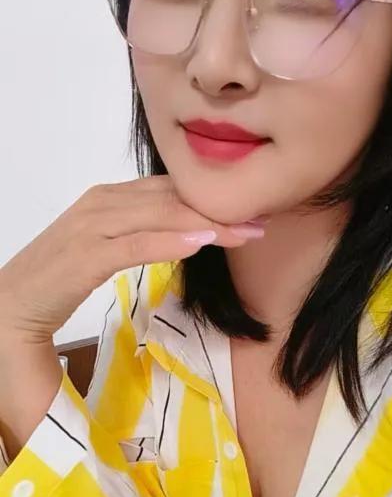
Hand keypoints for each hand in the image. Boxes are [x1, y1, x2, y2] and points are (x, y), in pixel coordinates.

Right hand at [0, 175, 262, 342]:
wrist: (11, 304)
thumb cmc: (60, 278)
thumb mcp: (106, 247)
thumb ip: (139, 233)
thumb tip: (185, 231)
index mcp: (109, 197)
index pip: (170, 191)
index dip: (212, 199)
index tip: (251, 213)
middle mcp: (102, 202)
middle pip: (171, 199)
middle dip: (219, 209)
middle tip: (262, 221)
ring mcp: (92, 225)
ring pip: (160, 216)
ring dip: (206, 223)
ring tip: (246, 231)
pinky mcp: (85, 255)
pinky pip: (135, 244)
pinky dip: (168, 241)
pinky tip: (200, 244)